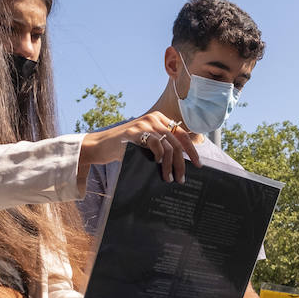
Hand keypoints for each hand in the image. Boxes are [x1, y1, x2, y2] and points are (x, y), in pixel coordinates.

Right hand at [79, 112, 200, 184]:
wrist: (100, 146)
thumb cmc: (124, 147)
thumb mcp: (146, 143)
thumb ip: (161, 144)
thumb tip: (182, 160)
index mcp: (159, 119)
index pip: (182, 134)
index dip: (192, 150)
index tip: (198, 165)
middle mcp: (153, 118)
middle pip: (177, 142)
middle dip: (182, 163)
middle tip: (182, 178)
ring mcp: (144, 123)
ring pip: (168, 146)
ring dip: (171, 165)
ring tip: (169, 178)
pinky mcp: (135, 131)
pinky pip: (156, 144)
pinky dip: (159, 156)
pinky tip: (157, 164)